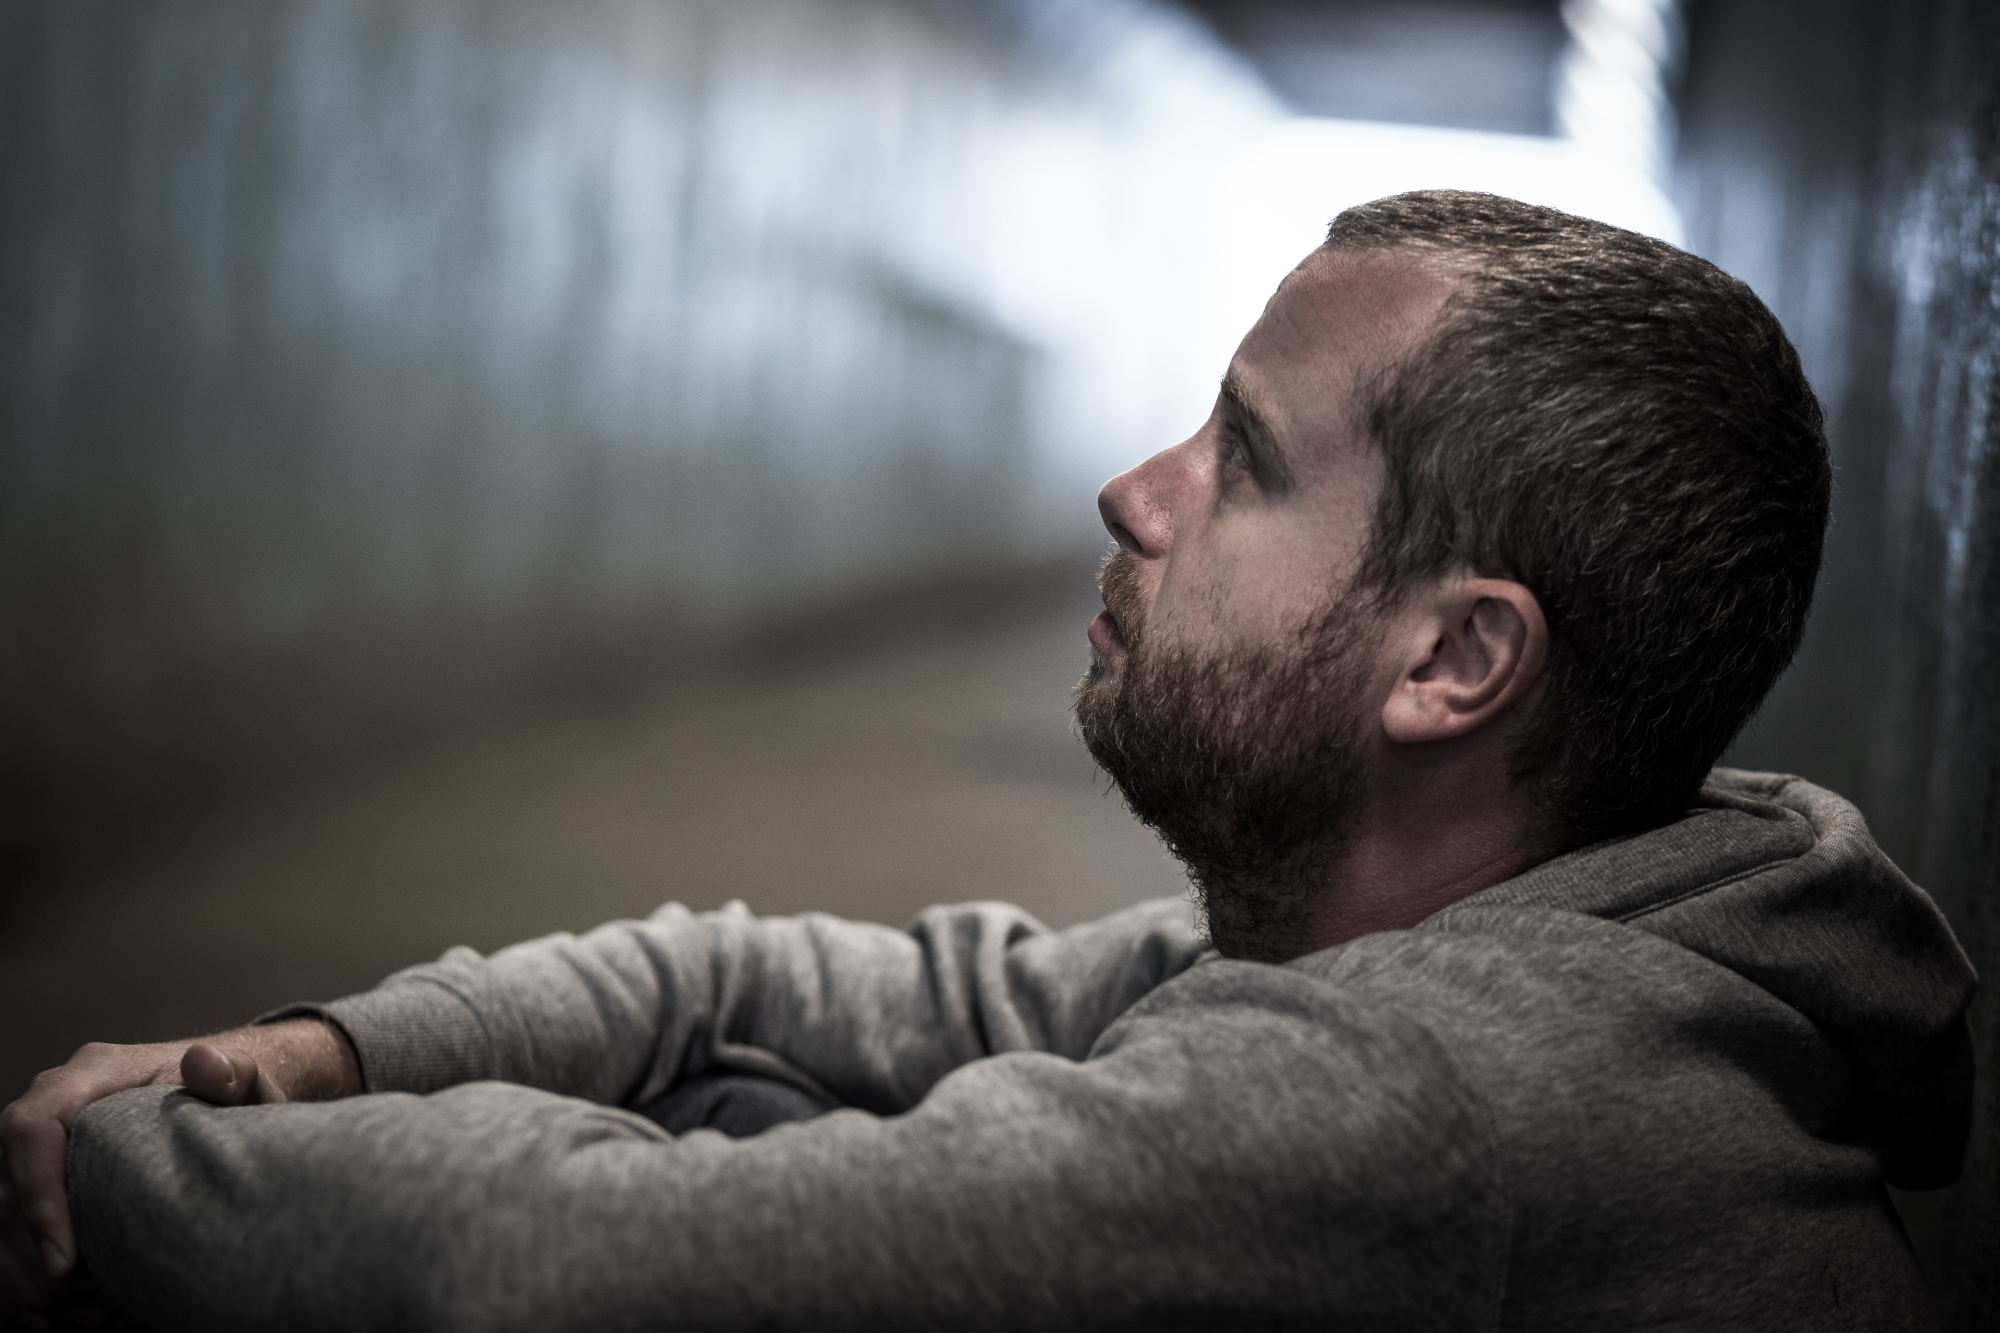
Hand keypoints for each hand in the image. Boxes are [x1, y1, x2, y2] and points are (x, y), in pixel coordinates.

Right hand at [0, 1021, 359, 1297]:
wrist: (228, 1090)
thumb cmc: (233, 1088)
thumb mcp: (245, 1083)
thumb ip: (235, 1074)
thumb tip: (204, 1063)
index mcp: (91, 1073)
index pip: (33, 1127)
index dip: (37, 1193)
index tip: (65, 1258)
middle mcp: (57, 1101)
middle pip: (9, 1179)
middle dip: (32, 1245)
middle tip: (79, 1292)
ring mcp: (48, 1140)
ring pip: (5, 1209)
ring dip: (32, 1264)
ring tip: (85, 1301)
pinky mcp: (49, 1172)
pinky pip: (19, 1223)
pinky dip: (38, 1266)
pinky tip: (80, 1298)